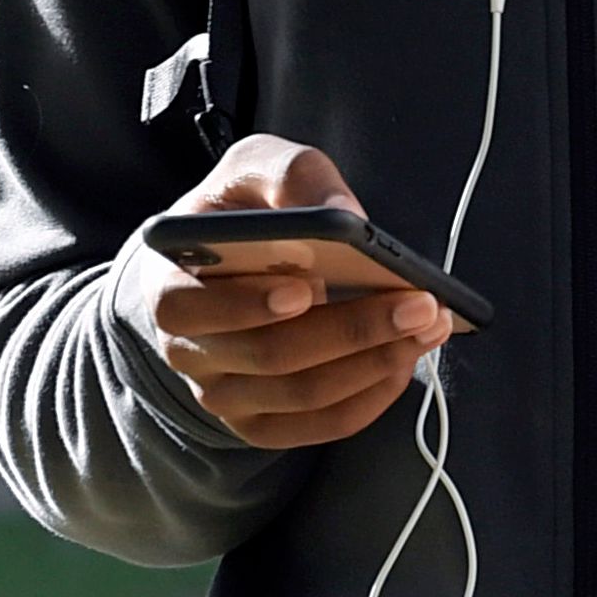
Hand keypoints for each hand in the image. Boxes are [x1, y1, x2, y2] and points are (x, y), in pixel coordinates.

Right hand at [126, 136, 460, 451]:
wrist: (217, 267)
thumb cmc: (239, 214)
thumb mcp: (256, 171)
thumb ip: (293, 177)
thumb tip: (349, 216)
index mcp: (167, 284)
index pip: (188, 308)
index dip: (247, 304)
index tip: (309, 287)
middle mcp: (188, 350)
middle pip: (269, 355)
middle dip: (353, 329)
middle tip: (419, 303)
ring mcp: (224, 394)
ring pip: (303, 394)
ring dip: (376, 362)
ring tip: (429, 325)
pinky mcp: (262, 422)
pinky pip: (320, 425)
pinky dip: (371, 397)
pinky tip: (406, 361)